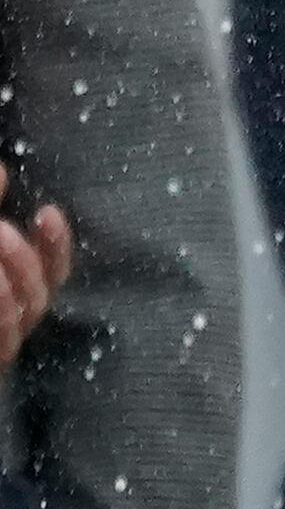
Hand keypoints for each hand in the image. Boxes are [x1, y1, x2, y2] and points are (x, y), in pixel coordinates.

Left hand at [0, 188, 72, 369]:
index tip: (46, 213)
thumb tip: (1, 170)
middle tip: (1, 231)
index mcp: (21, 289)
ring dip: (10, 280)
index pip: (53, 267)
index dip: (56, 242)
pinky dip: (3, 310)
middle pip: (41, 289)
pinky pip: (5, 337)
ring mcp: (6, 338)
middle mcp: (19, 316)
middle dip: (25, 258)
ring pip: (23, 310)